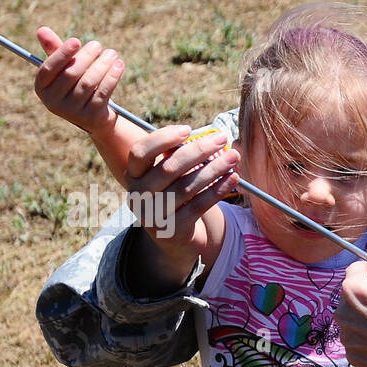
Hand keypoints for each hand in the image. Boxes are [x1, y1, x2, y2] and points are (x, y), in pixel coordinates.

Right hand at [33, 27, 124, 139]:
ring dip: (101, 65)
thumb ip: (55, 50)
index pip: (48, 68)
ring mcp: (72, 112)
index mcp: (42, 88)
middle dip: (86, 57)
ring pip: (88, 83)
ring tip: (112, 54)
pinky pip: (102, 93)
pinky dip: (112, 77)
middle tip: (98, 45)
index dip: (62, 54)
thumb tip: (42, 29)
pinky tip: (119, 66)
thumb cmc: (77, 86)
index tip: (76, 40)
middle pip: (70, 74)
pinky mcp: (91, 117)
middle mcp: (53, 102)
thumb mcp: (66, 69)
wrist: (95, 117)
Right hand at [125, 125, 237, 268]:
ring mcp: (154, 215)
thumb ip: (177, 157)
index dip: (163, 139)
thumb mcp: (169, 176)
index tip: (188, 130)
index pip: (140, 152)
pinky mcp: (173, 230)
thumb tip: (208, 139)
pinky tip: (233, 178)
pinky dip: (218, 190)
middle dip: (199, 150)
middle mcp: (138, 195)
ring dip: (214, 169)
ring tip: (233, 157)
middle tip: (222, 139)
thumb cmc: (174, 194)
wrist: (174, 237)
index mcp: (133, 175)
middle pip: (169, 168)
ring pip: (187, 187)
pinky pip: (199, 205)